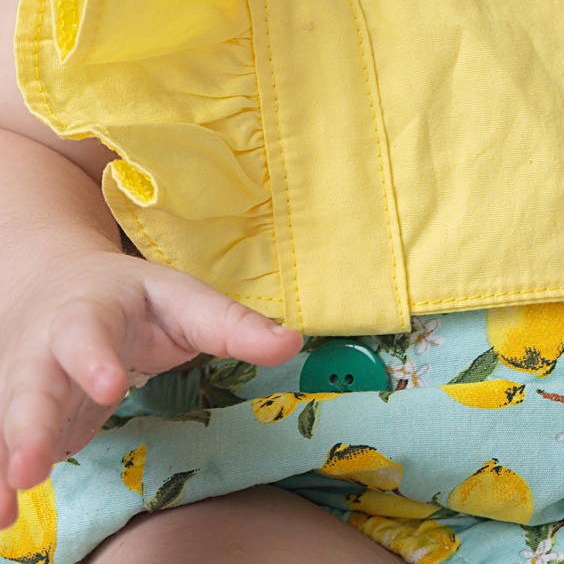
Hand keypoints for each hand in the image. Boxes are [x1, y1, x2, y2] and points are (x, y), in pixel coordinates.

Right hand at [0, 248, 300, 524]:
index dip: (95, 358)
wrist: (55, 286)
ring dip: (6, 462)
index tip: (108, 386)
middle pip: (30, 385)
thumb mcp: (181, 299)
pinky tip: (1, 520)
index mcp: (89, 312)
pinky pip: (1, 450)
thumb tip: (291, 343)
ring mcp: (23, 389)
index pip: (88, 331)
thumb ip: (230, 324)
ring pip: (7, 423)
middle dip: (29, 424)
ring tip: (4, 510)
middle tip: (29, 466)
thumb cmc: (132, 300)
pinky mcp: (17, 422)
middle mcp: (43, 351)